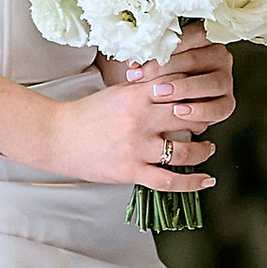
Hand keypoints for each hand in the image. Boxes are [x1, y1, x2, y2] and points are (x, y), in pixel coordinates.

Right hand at [27, 37, 233, 190]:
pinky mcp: (131, 171)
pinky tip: (206, 180)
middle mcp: (141, 120)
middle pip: (189, 117)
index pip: (181, 89)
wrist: (56, 136)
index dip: (197, 94)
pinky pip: (169, 180)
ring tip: (208, 148)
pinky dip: (192, 183)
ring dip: (202, 151)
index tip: (204, 98)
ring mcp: (137, 147)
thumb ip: (146, 89)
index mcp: (137, 95)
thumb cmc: (87, 113)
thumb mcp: (117, 93)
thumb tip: (174, 85)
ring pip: (184, 151)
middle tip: (210, 122)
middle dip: (204, 120)